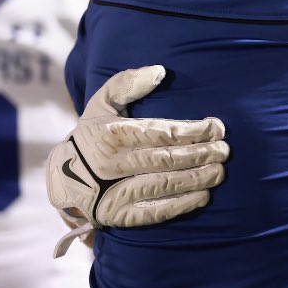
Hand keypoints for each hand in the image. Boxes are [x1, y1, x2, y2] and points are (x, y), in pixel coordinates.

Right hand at [46, 65, 229, 255]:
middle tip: (225, 151)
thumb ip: (127, 83)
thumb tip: (160, 71)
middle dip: (201, 154)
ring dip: (196, 179)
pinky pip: (154, 212)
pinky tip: (203, 196)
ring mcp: (114, 192)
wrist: (62, 180)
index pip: (161, 132)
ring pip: (163, 185)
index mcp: (111, 134)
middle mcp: (112, 163)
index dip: (194, 131)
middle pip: (166, 159)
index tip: (218, 127)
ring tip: (219, 172)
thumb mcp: (101, 105)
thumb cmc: (93, 136)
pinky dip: (181, 205)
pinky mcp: (118, 216)